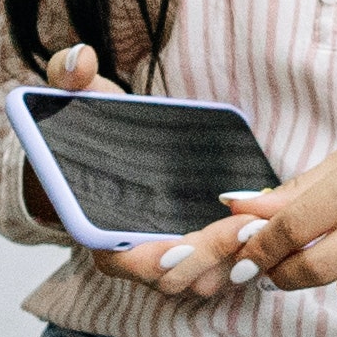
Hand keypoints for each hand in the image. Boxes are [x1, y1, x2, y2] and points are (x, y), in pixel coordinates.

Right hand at [36, 44, 276, 300]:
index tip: (180, 248)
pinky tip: (268, 224)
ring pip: (204, 279)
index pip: (124, 262)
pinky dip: (243, 254)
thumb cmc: (86, 131)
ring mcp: (168, 258)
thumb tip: (81, 57)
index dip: (154, 262)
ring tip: (262, 226)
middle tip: (246, 227)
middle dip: (210, 257)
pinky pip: (223, 267)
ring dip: (233, 259)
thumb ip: (69, 74)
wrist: (103, 153)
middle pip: (175, 278)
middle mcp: (133, 255)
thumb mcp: (73, 96)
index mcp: (97, 232)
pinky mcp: (197, 251)